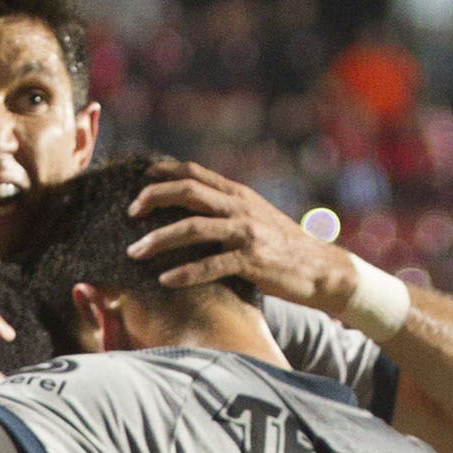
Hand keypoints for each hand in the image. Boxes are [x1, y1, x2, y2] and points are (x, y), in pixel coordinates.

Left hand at [128, 159, 358, 313]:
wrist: (322, 269)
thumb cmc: (284, 247)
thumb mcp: (257, 217)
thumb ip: (228, 210)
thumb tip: (195, 210)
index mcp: (238, 194)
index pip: (195, 173)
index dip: (165, 172)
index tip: (140, 177)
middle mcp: (240, 207)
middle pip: (188, 192)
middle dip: (153, 199)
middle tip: (129, 212)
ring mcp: (245, 233)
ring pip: (193, 228)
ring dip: (159, 239)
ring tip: (134, 252)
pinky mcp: (251, 261)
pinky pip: (210, 266)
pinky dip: (184, 273)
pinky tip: (164, 280)